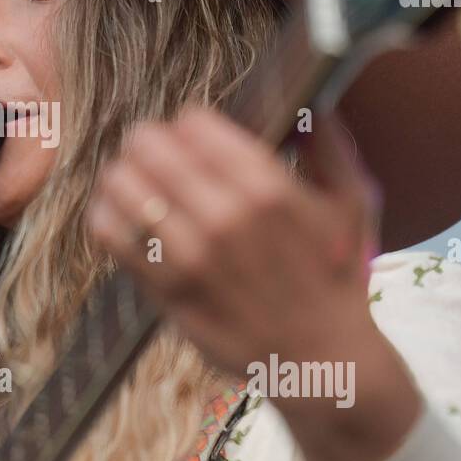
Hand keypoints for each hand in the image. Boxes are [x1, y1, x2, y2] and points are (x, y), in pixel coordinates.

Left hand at [84, 105, 421, 460]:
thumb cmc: (338, 276)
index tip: (190, 136)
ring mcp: (191, 257)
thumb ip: (331, 144)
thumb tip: (311, 101)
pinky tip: (116, 212)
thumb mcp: (354, 202)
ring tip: (129, 178)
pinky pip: (112, 236)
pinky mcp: (166, 291)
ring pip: (124, 185)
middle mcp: (225, 218)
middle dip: (148, 142)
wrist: (324, 360)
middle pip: (151, 146)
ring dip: (122, 174)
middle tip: (151, 151)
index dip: (187, 125)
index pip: (194, 124)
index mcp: (270, 188)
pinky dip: (105, 214)